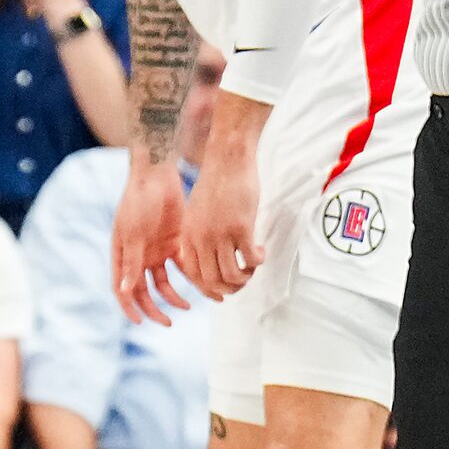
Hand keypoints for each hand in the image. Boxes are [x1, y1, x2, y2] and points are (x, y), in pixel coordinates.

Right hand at [110, 161, 195, 324]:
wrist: (158, 175)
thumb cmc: (139, 201)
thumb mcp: (133, 233)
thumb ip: (131, 262)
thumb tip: (124, 291)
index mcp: (122, 256)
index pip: (122, 289)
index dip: (129, 308)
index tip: (140, 322)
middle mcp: (138, 257)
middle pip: (144, 291)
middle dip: (154, 308)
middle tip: (168, 322)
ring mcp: (156, 251)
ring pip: (165, 283)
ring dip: (175, 297)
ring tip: (189, 306)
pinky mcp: (175, 243)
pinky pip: (183, 267)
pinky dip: (191, 278)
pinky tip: (203, 286)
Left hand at [179, 129, 260, 300]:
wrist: (226, 159)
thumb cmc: (216, 183)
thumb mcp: (197, 214)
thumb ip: (199, 235)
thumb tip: (210, 258)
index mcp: (188, 236)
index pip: (194, 276)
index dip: (209, 288)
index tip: (223, 288)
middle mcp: (200, 239)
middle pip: (212, 282)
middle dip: (229, 289)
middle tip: (243, 280)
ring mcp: (220, 235)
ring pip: (231, 276)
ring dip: (245, 278)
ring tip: (253, 267)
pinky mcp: (241, 228)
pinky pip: (250, 259)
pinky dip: (257, 262)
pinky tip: (260, 251)